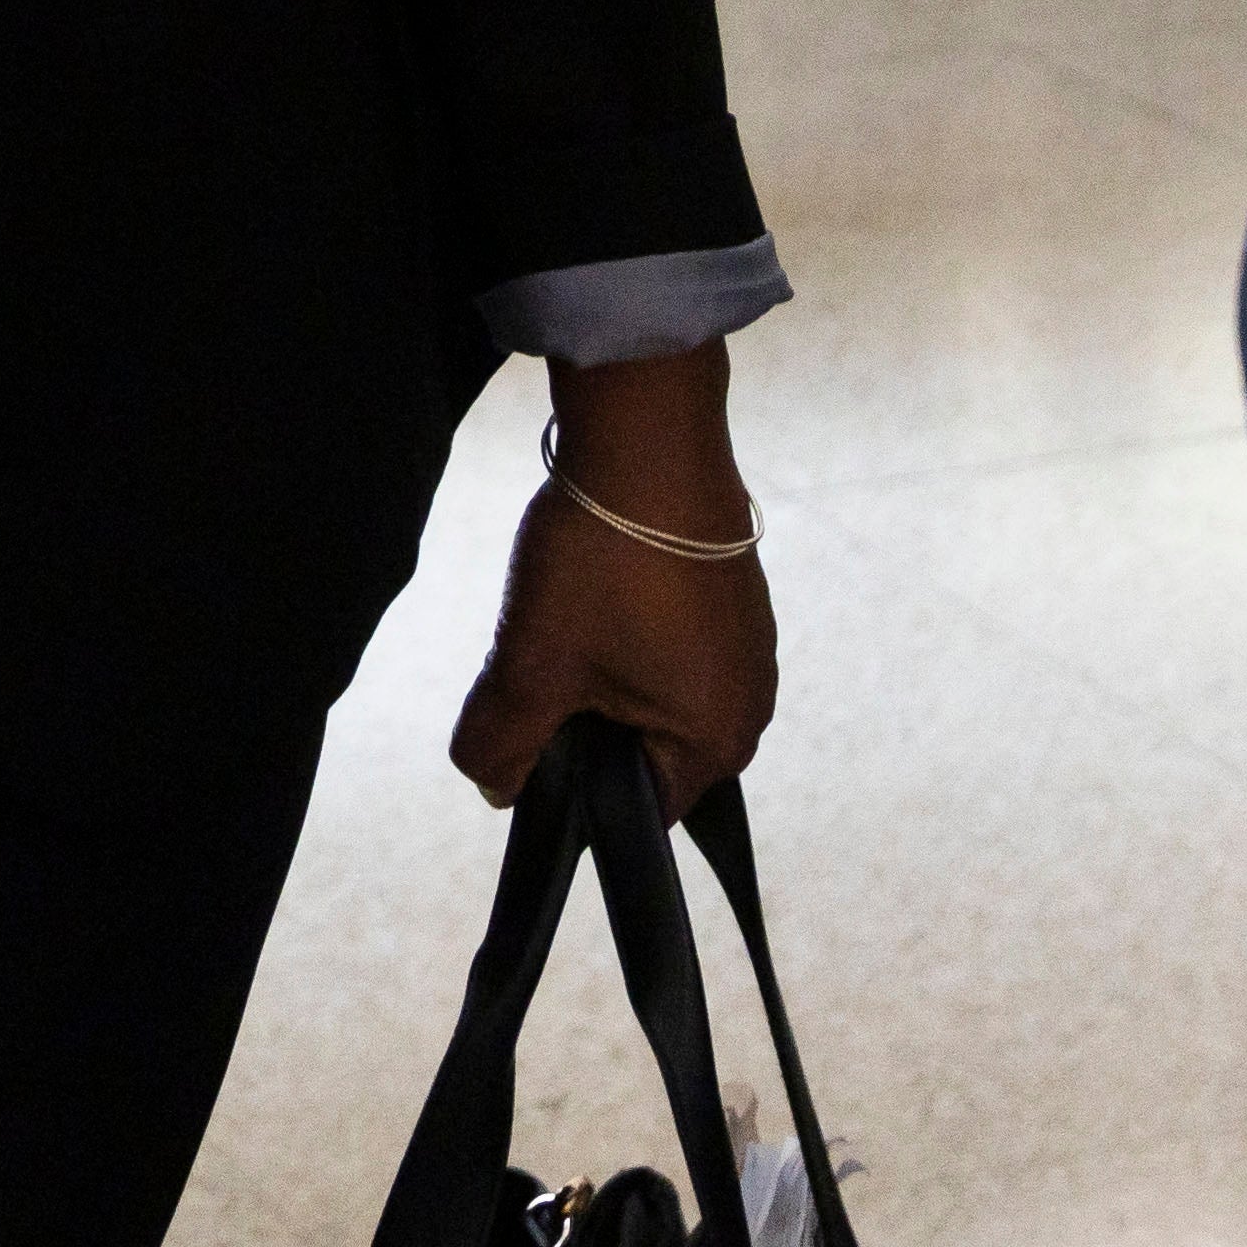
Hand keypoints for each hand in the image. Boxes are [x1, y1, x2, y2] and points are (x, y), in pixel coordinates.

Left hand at [452, 351, 777, 806]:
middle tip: (540, 662)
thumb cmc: (603, 562)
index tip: (530, 730)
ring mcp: (748, 644)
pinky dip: (623, 624)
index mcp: (718, 742)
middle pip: (640, 750)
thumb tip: (496, 786)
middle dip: (580, 718)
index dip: (571, 783)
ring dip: (596, 666)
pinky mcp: (732, 594)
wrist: (648, 435)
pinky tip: (595, 582)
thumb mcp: (530, 667)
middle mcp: (750, 702)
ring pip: (647, 689)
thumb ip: (502, 746)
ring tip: (567, 613)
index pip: (635, 811)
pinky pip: (667, 640)